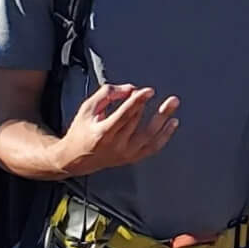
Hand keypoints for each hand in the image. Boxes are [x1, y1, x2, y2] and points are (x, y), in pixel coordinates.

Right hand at [55, 84, 181, 174]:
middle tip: (154, 92)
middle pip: (137, 122)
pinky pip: (153, 148)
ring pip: (149, 136)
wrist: (76, 158)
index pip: (124, 115)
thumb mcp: (88, 108)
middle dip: (147, 105)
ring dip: (163, 119)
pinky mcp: (132, 158)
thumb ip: (107, 94)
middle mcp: (115, 145)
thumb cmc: (82, 131)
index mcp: (102, 133)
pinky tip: (172, 123)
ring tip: (172, 104)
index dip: (137, 101)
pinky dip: (165, 135)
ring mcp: (125, 154)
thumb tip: (130, 88)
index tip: (148, 91)